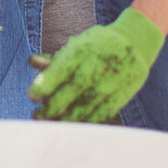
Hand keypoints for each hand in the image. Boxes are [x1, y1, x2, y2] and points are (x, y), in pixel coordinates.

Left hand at [27, 8, 163, 121]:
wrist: (136, 42)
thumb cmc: (97, 45)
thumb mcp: (77, 45)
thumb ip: (54, 58)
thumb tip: (32, 62)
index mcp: (84, 49)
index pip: (63, 67)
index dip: (47, 82)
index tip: (31, 94)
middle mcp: (99, 64)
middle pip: (74, 88)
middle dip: (54, 104)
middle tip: (37, 116)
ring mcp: (113, 79)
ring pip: (89, 103)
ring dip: (68, 117)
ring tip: (52, 123)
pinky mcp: (124, 93)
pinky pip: (104, 111)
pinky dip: (88, 120)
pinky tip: (74, 126)